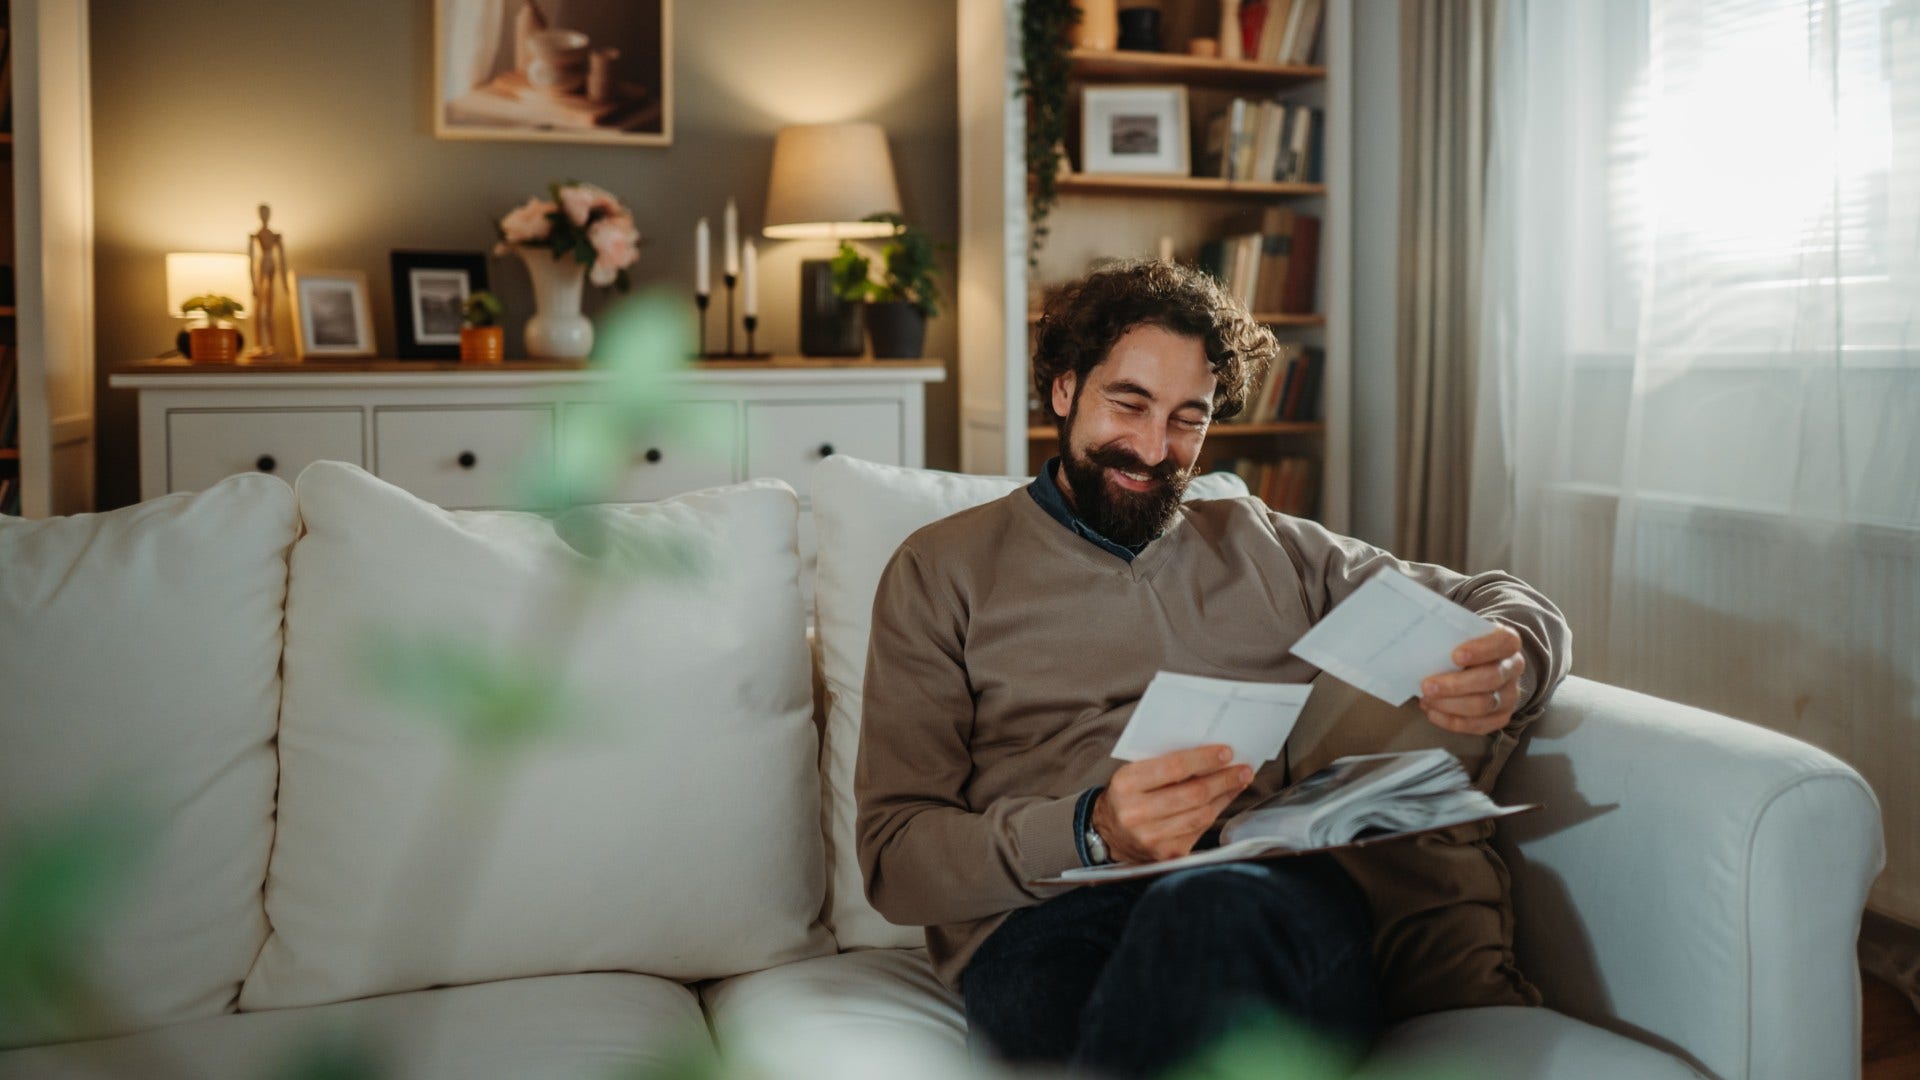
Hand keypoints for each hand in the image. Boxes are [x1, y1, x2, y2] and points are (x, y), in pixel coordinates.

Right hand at [1092, 745, 1253, 864]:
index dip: (1204, 760)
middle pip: (1192, 794)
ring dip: (1225, 796)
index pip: (1173, 768)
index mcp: (1126, 785)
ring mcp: (1152, 838)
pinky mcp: (1167, 855)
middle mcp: (1136, 814)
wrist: (1110, 833)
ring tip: (1239, 781)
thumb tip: (1210, 755)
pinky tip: (1224, 800)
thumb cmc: (1128, 795)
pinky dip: (1215, 813)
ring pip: (1201, 815)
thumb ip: (1165, 763)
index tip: (1226, 752)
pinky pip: (1200, 831)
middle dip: (1223, 779)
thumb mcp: (1134, 772)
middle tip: (1242, 769)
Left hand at [1419, 624, 1526, 735]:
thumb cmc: (1464, 644)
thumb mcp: (1461, 632)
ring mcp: (1510, 695)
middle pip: (1492, 678)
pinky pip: (1479, 725)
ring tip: (1426, 699)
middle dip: (1456, 685)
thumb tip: (1423, 642)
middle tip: (1427, 686)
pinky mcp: (1501, 716)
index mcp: (1508, 642)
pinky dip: (1451, 721)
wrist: (1478, 663)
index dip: (1482, 650)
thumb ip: (1448, 634)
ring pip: (1484, 705)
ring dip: (1450, 705)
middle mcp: (1513, 668)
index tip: (1455, 656)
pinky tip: (1432, 711)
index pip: (1504, 643)